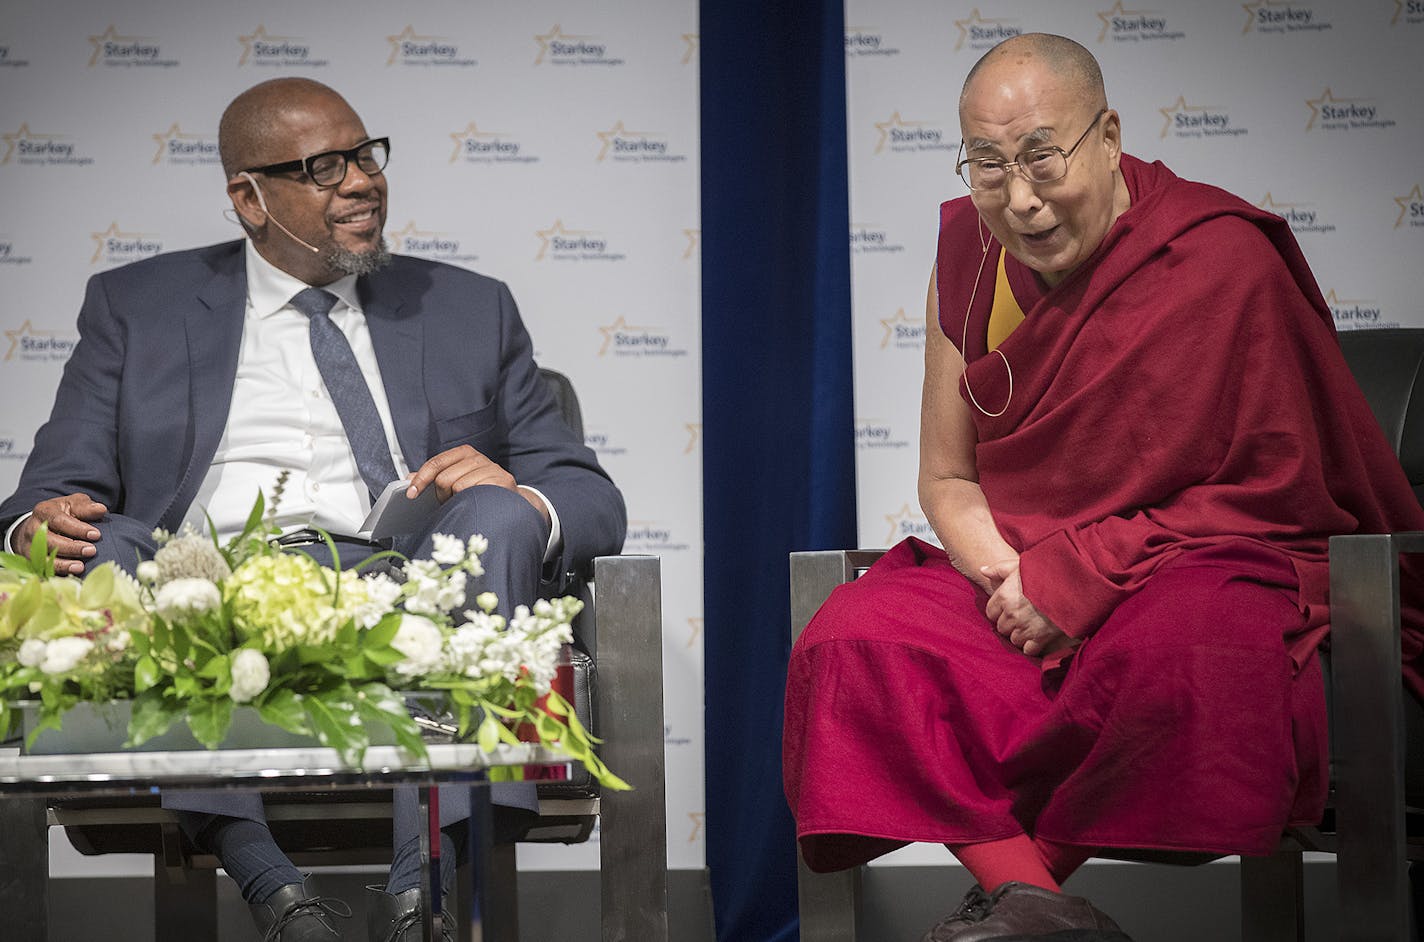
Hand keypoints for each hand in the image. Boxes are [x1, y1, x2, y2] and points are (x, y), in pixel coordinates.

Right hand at [14, 493, 105, 574]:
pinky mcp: (31, 560)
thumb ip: (86, 507)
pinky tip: (71, 574)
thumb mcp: (74, 504)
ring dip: (63, 563)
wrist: (41, 526)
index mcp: (44, 511)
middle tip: (91, 551)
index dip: (78, 529)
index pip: (59, 520)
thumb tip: (101, 509)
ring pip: (43, 557)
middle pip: (49, 540)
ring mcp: (29, 546)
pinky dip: (56, 573)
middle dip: (71, 547)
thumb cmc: (63, 514)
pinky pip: (41, 569)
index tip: (96, 535)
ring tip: (81, 567)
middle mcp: (33, 528)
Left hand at [407, 445, 549, 525]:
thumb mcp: (454, 479)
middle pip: (444, 478)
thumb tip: (410, 477)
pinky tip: (477, 502)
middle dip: (442, 495)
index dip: (421, 480)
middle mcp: (477, 457)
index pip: (436, 463)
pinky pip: (475, 494)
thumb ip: (433, 477)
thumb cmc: (477, 489)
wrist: (509, 498)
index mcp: (464, 453)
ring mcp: (491, 468)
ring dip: (458, 500)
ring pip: (459, 487)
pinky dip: (472, 501)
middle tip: (449, 501)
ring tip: (465, 502)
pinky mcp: (502, 480)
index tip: (411, 494)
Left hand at [981, 558, 1073, 657]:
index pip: (990, 612)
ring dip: (1020, 635)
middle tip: (1021, 617)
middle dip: (1009, 623)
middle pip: (1002, 627)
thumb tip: (982, 570)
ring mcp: (1024, 627)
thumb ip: (999, 568)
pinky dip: (1032, 645)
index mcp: (1003, 596)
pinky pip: (1028, 649)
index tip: (1008, 608)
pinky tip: (1038, 637)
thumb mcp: (1020, 565)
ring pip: (1014, 639)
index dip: (999, 611)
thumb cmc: (1046, 572)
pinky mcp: (1040, 638)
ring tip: (1030, 626)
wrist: (1073, 585)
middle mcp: (1011, 614)